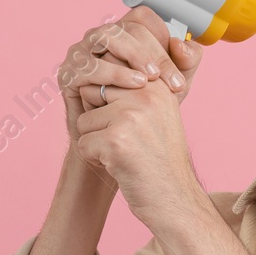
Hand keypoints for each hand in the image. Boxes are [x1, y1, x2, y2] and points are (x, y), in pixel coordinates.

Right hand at [57, 7, 203, 142]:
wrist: (116, 144)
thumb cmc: (141, 110)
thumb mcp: (171, 86)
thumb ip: (185, 64)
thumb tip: (182, 45)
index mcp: (124, 35)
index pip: (143, 18)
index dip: (162, 36)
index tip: (177, 63)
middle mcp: (100, 39)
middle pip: (126, 27)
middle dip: (152, 52)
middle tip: (168, 78)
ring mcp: (81, 53)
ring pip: (106, 38)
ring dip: (131, 56)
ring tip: (149, 80)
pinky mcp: (68, 74)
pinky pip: (89, 65)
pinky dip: (113, 73)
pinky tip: (131, 86)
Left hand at [68, 12, 208, 229]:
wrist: (173, 199)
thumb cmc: (160, 157)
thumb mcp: (158, 111)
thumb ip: (137, 83)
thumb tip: (101, 55)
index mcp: (157, 84)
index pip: (111, 68)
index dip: (108, 97)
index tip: (126, 120)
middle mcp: (147, 94)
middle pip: (92, 91)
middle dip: (100, 119)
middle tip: (128, 140)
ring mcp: (131, 117)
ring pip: (84, 119)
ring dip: (96, 140)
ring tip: (125, 153)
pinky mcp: (115, 141)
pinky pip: (82, 143)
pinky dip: (94, 158)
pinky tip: (119, 166)